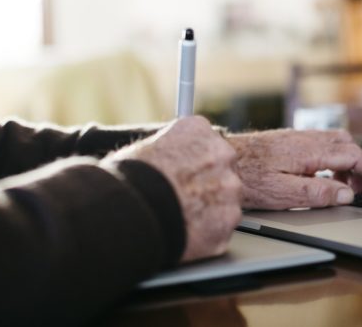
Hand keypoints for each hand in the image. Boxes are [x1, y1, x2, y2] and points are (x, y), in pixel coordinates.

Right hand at [106, 116, 241, 261]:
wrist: (134, 208)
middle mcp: (221, 152)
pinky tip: (187, 232)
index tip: (185, 173)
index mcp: (198, 129)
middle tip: (186, 197)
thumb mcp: (146, 149)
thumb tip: (164, 163)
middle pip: (223, 169)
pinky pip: (223, 225)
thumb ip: (168, 153)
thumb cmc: (130, 178)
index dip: (194, 162)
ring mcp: (229, 186)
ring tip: (182, 218)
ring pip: (226, 198)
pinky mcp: (230, 217)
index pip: (207, 142)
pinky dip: (208, 231)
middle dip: (208, 183)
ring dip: (210, 208)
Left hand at [227, 129, 361, 209]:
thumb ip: (318, 193)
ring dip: (350, 163)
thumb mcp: (284, 194)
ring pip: (336, 142)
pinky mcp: (289, 141)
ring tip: (349, 188)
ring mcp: (297, 137)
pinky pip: (322, 144)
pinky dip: (334, 160)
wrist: (219, 161)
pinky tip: (326, 177)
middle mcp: (305, 138)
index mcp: (308, 150)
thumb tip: (347, 194)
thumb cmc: (246, 178)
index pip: (353, 156)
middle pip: (349, 144)